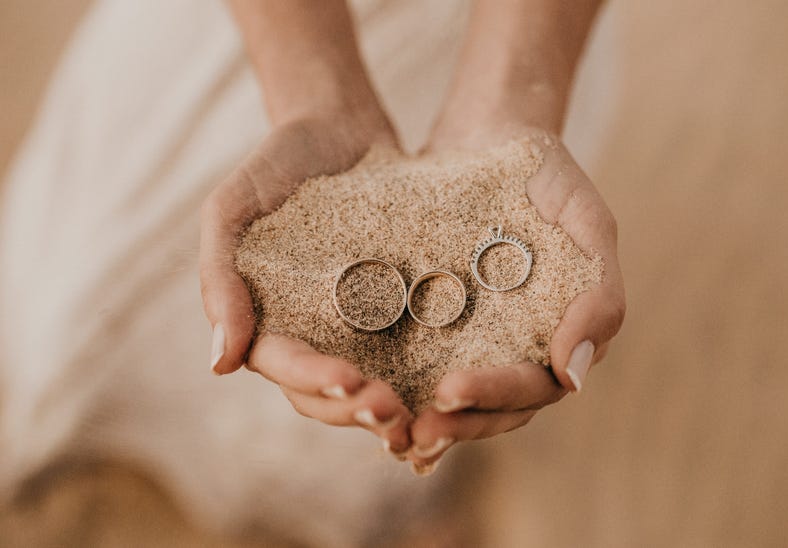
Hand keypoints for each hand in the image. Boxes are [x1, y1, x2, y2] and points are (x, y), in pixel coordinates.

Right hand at [200, 112, 414, 452]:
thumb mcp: (232, 208)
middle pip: (327, 392)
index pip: (285, 366)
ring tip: (421, 417)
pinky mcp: (397, 307)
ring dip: (390, 408)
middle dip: (356, 409)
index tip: (349, 383)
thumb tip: (220, 365)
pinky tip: (451, 388)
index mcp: (266, 319)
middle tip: (394, 415)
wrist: (337, 127)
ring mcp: (354, 324)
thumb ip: (219, 278)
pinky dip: (423, 375)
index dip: (314, 381)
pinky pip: (408, 349)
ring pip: (368, 384)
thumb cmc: (274, 163)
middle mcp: (311, 331)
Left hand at [407, 128, 625, 472]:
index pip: (535, 387)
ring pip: (455, 399)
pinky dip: (399, 387)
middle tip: (412, 434)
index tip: (450, 392)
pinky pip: (417, 363)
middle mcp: (519, 346)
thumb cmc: (548, 174)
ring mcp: (477, 337)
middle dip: (454, 425)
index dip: (495, 396)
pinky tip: (363, 397)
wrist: (491, 132)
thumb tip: (574, 378)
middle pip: (493, 409)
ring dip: (424, 420)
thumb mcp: (587, 222)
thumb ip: (599, 296)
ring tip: (386, 431)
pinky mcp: (435, 321)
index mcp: (561, 334)